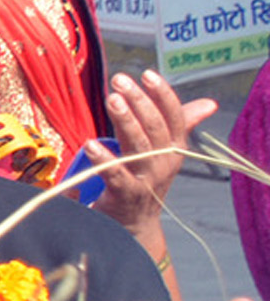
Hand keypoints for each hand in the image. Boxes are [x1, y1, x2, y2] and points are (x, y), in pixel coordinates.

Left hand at [86, 70, 216, 246]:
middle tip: (120, 81)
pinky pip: (115, 174)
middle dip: (139, 102)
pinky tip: (90, 143)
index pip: (174, 117)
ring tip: (112, 100)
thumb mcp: (161, 152)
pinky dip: (104, 159)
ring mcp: (146, 179)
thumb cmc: (143, 181)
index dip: (162, 94)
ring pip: (139, 146)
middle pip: (155, 127)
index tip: (146, 74)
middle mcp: (164, 163)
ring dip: (126, 121)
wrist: (134, 226)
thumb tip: (209, 104)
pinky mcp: (125, 195)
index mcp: (174, 149)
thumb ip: (175, 125)